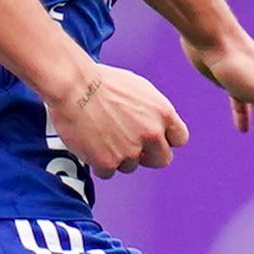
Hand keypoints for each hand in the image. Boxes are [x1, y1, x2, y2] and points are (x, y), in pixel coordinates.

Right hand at [44, 64, 187, 175]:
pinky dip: (98, 163)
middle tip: (129, 146)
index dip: (165, 140)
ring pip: (130, 166)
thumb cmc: (101, 81)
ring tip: (100, 135)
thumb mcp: (140, 89)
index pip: (179, 139)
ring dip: (118, 157)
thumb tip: (156, 125)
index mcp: (163, 113)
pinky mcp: (108, 162)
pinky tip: (89, 144)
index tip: (153, 139)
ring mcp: (131, 150)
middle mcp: (151, 134)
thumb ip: (153, 111)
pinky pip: (107, 172)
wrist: (73, 86)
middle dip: (147, 156)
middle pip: (162, 159)